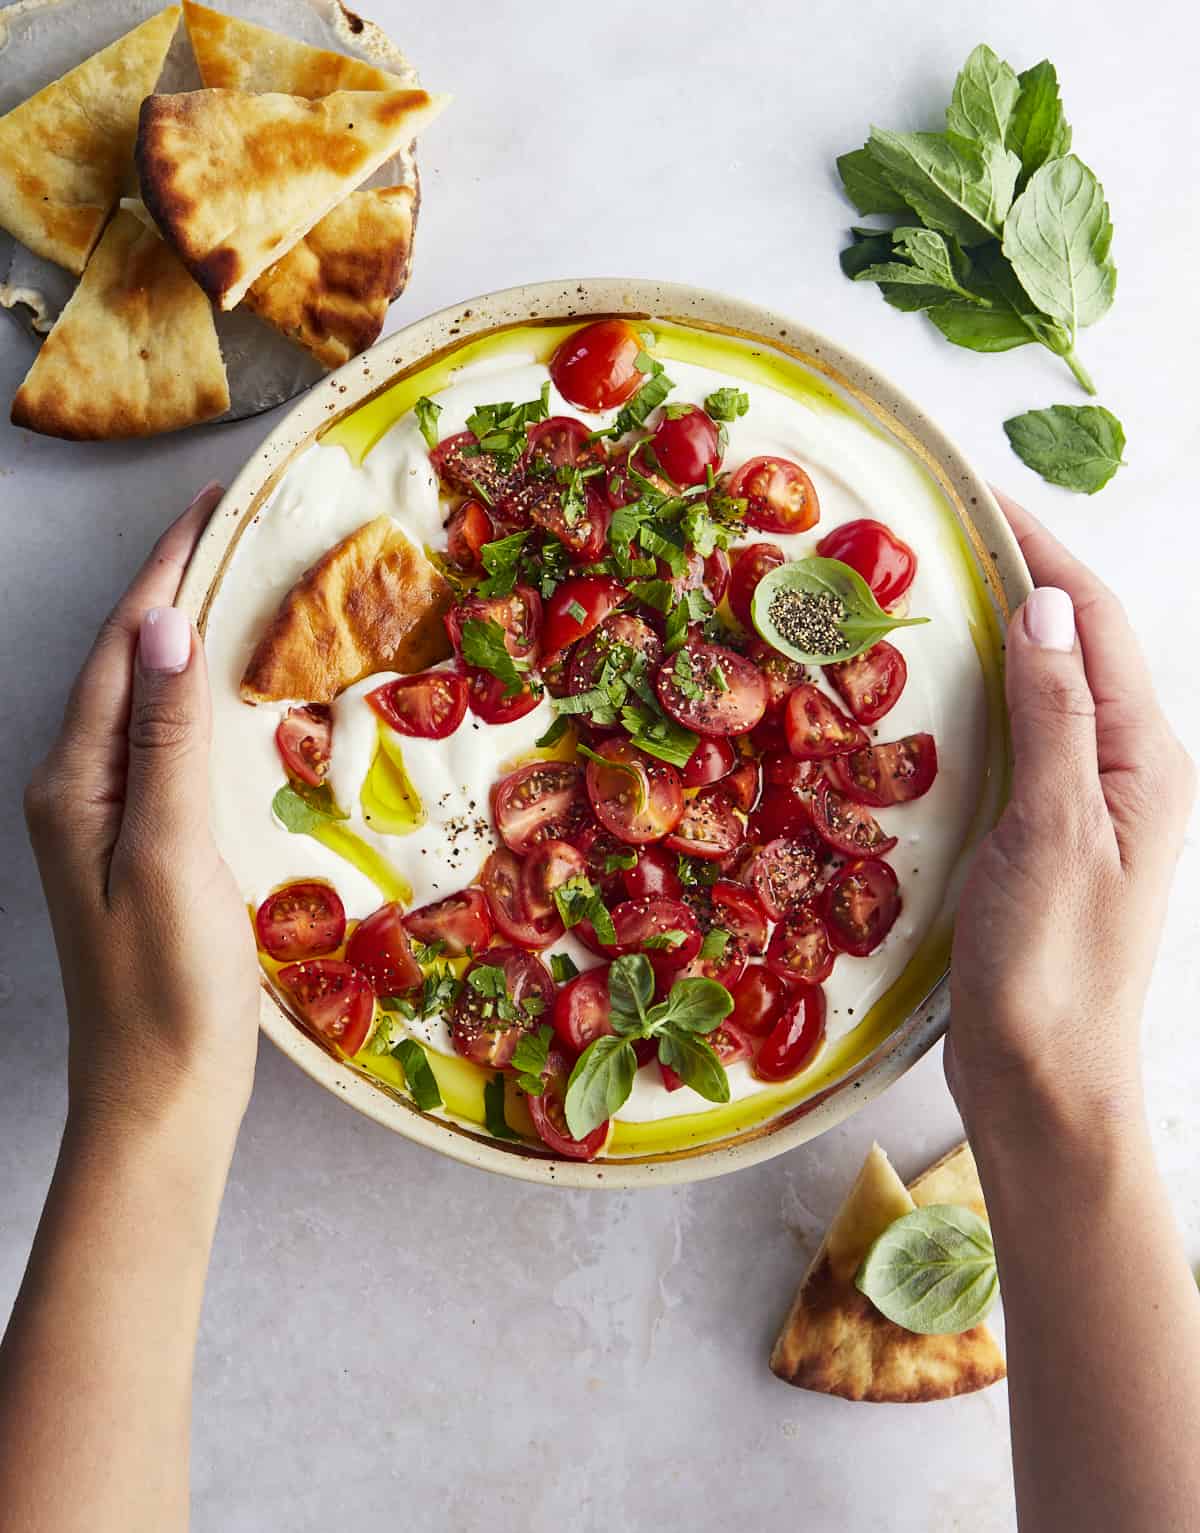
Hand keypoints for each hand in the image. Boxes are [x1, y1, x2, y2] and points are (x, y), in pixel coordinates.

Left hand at [24, 485, 259, 1134]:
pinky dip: (204, 704)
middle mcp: (79, 788)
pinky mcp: (143, 847)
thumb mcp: (171, 856)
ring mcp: (108, 820)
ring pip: (149, 704)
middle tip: (241, 529)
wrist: (160, 1095)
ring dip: (192, 641)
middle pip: (130, 664)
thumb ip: (168, 742)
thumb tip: (172, 627)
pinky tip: (237, 696)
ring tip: (246, 587)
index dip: (167, 568)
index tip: (214, 502)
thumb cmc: (169, 988)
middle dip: (178, 587)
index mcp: (75, 781)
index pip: (126, 648)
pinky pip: (169, 749)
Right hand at [947, 493, 1194, 1143]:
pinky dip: (980, 691)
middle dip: (1017, 571)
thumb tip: (1046, 602)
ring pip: (1047, 685)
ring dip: (996, 628)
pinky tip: (933, 686)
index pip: (1096, 623)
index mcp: (1148, 762)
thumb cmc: (1053, 971)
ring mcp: (1088, 801)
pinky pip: (1020, 734)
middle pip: (1077, 641)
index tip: (973, 491)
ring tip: (927, 583)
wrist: (1044, 1082)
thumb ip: (1058, 717)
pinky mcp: (1045, 831)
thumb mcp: (1055, 836)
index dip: (1039, 546)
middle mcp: (1128, 769)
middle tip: (935, 527)